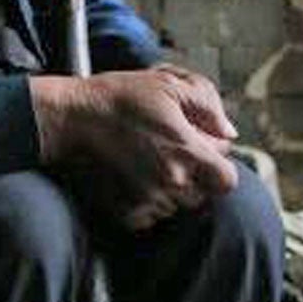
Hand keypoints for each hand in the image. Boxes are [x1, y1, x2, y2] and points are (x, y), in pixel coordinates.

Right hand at [30, 68, 237, 230]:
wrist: (74, 116)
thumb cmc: (121, 96)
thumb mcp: (170, 84)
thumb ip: (208, 106)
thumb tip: (228, 133)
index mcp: (187, 151)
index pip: (228, 180)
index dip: (220, 164)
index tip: (202, 149)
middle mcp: (172, 181)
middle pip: (204, 195)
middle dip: (196, 176)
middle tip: (173, 152)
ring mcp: (149, 199)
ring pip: (178, 206)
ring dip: (173, 190)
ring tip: (151, 162)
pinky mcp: (128, 211)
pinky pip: (152, 216)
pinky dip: (149, 202)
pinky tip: (136, 177)